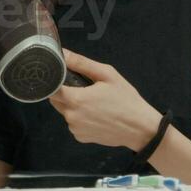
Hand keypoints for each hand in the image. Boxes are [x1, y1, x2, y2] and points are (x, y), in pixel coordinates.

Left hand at [49, 50, 163, 149]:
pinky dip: (80, 118)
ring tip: (95, 103)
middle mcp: (71, 116)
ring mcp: (75, 129)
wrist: (140, 128)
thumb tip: (63, 54)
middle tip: (85, 88)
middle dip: (65, 92)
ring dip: (74, 106)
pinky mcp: (80, 137)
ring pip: (65, 112)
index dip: (52, 81)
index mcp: (76, 99)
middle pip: (56, 100)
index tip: (60, 76)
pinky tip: (97, 115)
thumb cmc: (126, 100)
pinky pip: (74, 124)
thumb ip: (82, 63)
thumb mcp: (107, 75)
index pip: (50, 88)